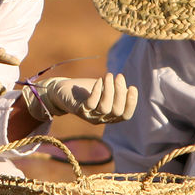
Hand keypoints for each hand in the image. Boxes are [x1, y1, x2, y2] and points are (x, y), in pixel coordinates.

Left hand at [23, 74, 138, 124]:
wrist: (63, 92)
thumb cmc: (86, 90)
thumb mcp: (104, 90)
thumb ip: (115, 91)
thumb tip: (126, 87)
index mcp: (110, 116)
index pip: (125, 115)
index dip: (131, 103)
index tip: (131, 87)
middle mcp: (101, 119)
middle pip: (117, 111)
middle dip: (120, 92)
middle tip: (119, 76)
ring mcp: (90, 116)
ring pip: (105, 108)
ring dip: (110, 90)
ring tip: (109, 75)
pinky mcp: (80, 110)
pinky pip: (91, 103)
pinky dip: (97, 91)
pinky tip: (99, 80)